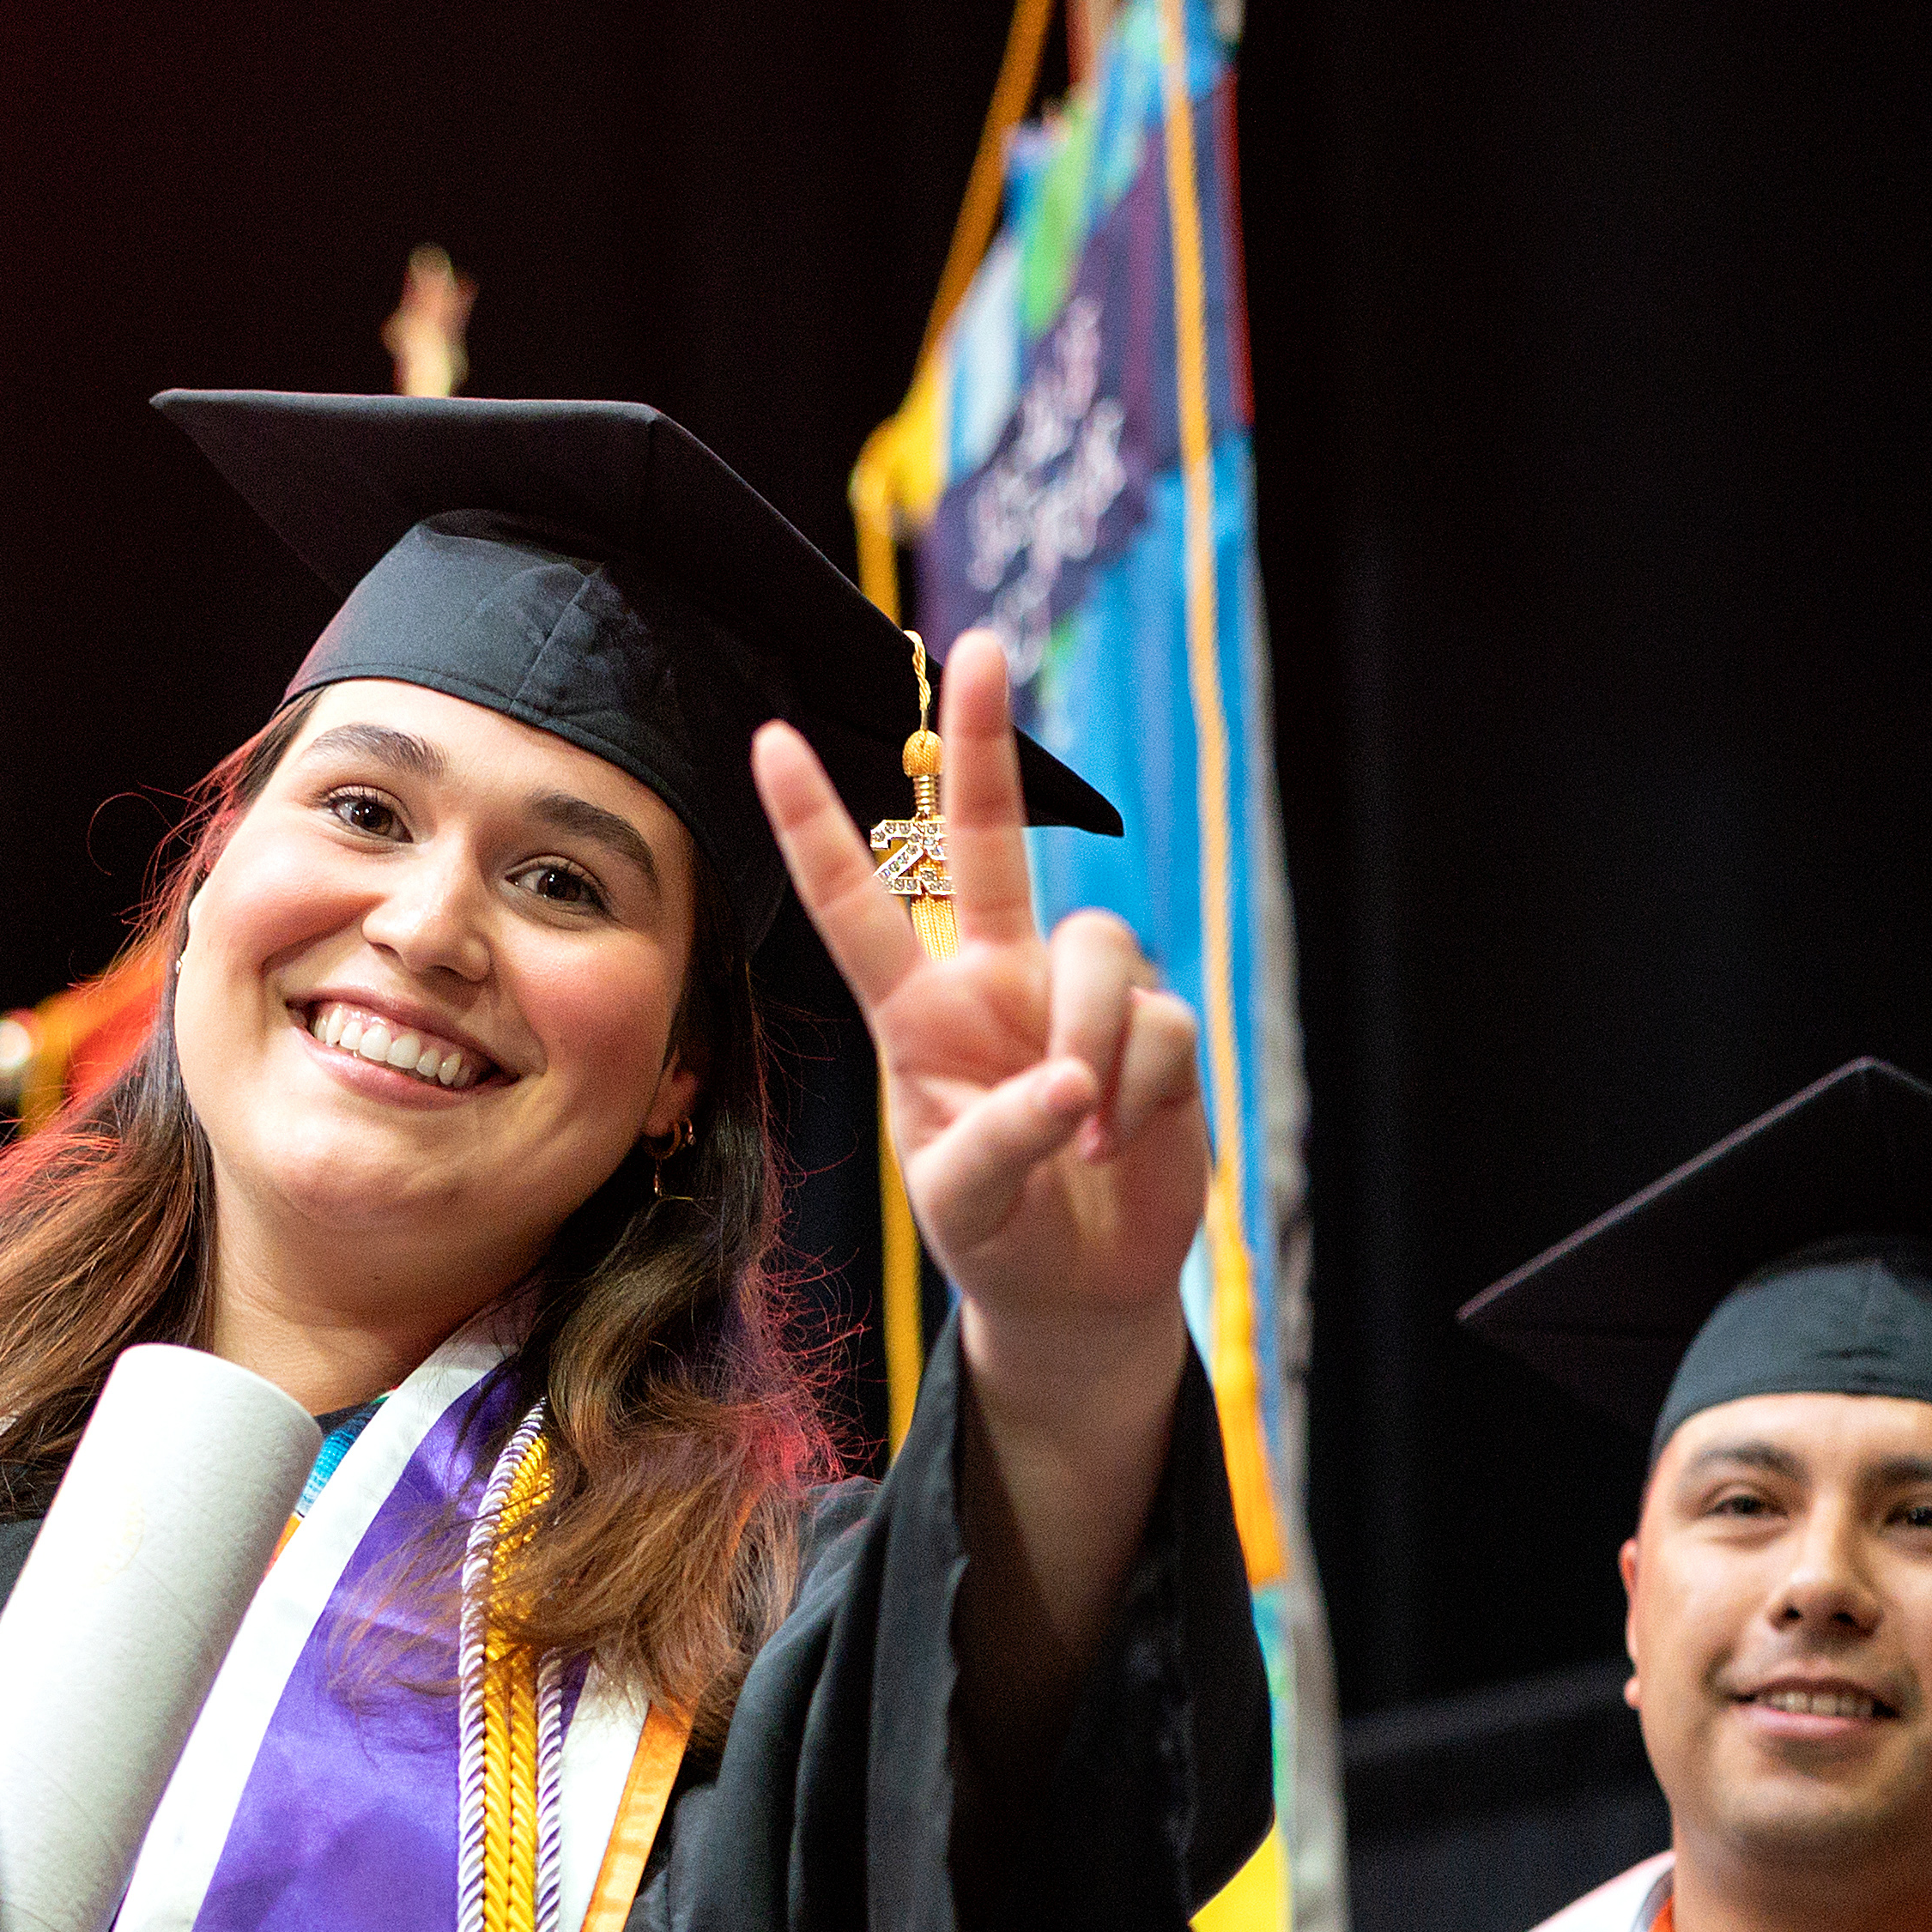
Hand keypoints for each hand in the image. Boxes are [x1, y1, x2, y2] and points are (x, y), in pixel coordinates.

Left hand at [752, 629, 1204, 1375]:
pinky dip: (1145, 1092)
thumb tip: (1068, 1087)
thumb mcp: (962, 1203)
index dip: (815, 823)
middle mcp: (996, 979)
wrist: (1079, 1285)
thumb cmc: (997, 1234)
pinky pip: (1161, 1025)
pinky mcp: (1156, 1027)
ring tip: (1088, 1134)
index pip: (856, 902)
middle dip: (986, 742)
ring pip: (1105, 951)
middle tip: (978, 646)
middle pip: (991, 839)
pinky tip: (1126, 1141)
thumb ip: (996, 1144)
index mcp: (919, 1013)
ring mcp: (1078, 996)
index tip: (769, 740)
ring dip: (1098, 1046)